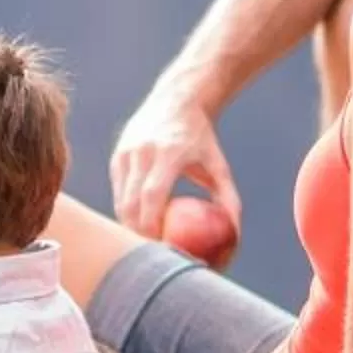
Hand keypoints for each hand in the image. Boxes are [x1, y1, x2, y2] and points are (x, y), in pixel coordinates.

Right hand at [110, 89, 238, 240]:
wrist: (176, 100)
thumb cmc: (202, 140)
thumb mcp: (219, 166)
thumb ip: (228, 200)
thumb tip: (235, 236)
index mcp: (168, 152)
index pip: (152, 194)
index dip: (152, 223)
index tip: (161, 245)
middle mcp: (142, 150)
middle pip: (131, 201)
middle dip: (137, 231)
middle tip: (152, 252)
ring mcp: (126, 152)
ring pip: (120, 199)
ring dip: (130, 223)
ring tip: (146, 241)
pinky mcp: (117, 156)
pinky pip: (118, 190)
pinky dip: (127, 209)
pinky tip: (139, 223)